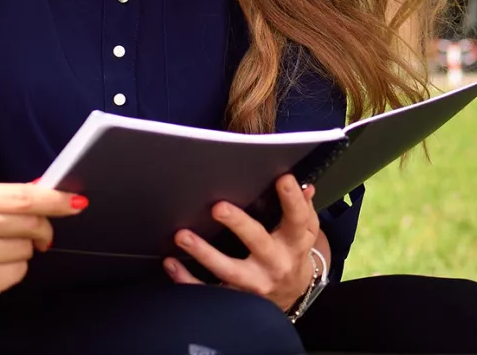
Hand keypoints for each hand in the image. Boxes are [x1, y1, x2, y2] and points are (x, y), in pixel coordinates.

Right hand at [0, 182, 84, 313]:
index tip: (77, 202)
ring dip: (22, 251)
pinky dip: (13, 270)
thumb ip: (7, 198)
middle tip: (34, 234)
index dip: (55, 200)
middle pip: (32, 223)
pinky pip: (20, 272)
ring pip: (28, 249)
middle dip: (42, 229)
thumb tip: (46, 187)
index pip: (23, 198)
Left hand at [163, 175, 320, 309]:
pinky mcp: (236, 297)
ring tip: (183, 236)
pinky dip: (187, 279)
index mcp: (294, 242)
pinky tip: (172, 263)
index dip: (292, 200)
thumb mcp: (304, 232)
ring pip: (228, 270)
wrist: (290, 293)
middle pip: (258, 242)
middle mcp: (275, 263)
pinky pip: (209, 291)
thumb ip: (302, 208)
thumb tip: (304, 187)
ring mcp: (254, 283)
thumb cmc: (292, 252)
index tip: (283, 179)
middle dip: (239, 225)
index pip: (297, 219)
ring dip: (204, 252)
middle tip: (219, 207)